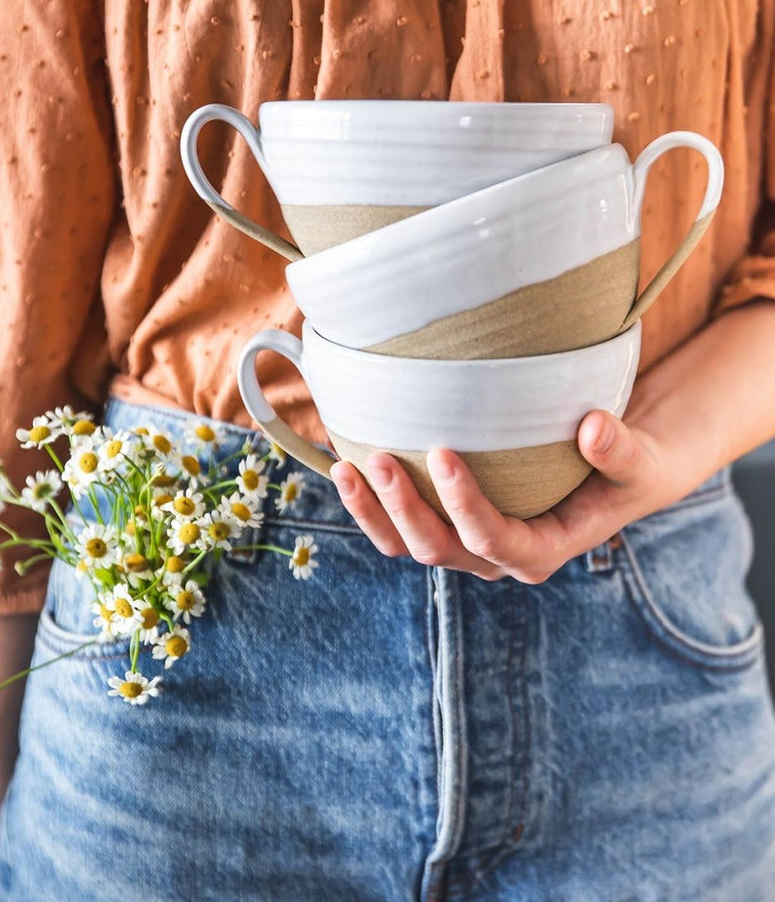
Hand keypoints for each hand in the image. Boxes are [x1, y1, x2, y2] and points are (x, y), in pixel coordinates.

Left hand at [330, 408, 674, 582]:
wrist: (610, 477)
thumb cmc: (625, 469)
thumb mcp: (639, 463)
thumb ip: (621, 452)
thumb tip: (594, 427)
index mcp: (540, 550)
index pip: (495, 538)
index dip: (464, 505)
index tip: (443, 452)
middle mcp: (496, 557)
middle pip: (439, 548)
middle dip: (405, 509)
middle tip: (382, 457)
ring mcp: (466, 544)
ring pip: (408, 545)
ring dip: (374, 512)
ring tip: (345, 468)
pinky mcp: (446, 524)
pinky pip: (398, 526)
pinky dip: (371, 504)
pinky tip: (345, 463)